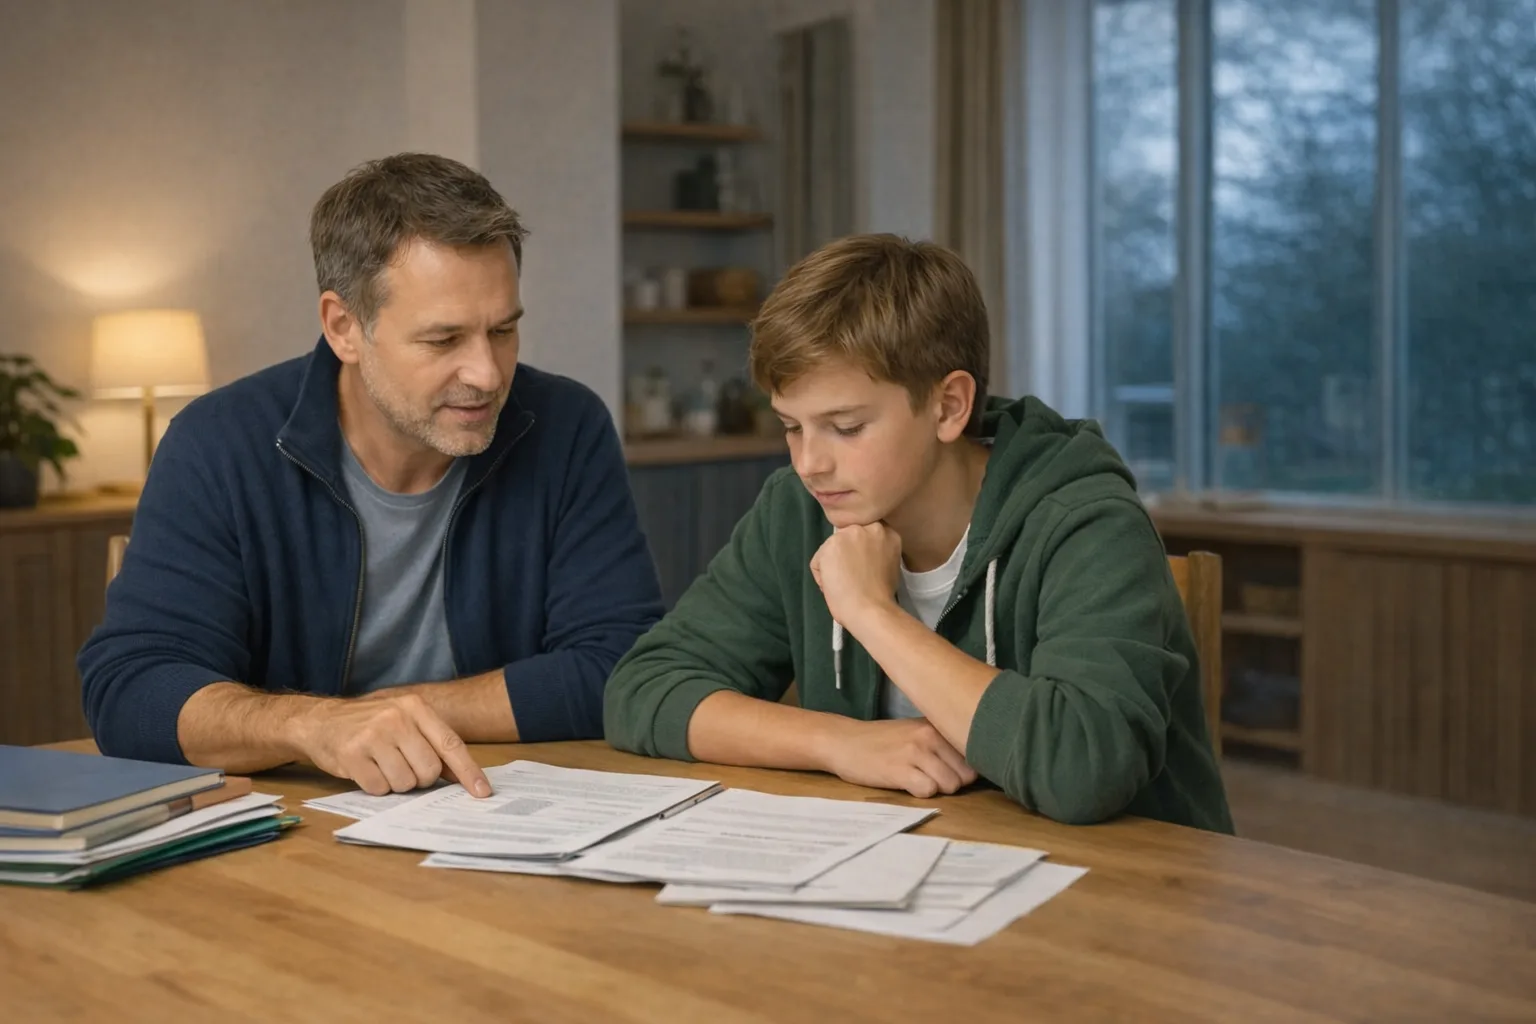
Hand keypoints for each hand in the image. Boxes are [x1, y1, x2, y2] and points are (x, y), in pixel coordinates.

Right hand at [287, 692, 491, 797]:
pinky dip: (375, 786)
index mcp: (416, 708)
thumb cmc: (370, 725)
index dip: (469, 772)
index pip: (451, 745)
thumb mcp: (405, 722)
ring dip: (395, 783)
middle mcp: (396, 718)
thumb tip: (464, 777)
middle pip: (429, 770)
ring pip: (405, 783)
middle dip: (419, 779)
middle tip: (402, 767)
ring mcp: (373, 735)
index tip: (482, 792)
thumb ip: (433, 745)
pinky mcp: (352, 755)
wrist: (320, 721)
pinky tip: (365, 770)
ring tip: (380, 765)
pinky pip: (379, 788)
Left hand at [809, 523, 902, 627]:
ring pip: (831, 549)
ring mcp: (848, 534)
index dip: (860, 552)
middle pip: (847, 539)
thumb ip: (877, 552)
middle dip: (846, 555)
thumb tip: (861, 557)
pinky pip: (818, 562)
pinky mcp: (830, 546)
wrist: (871, 608)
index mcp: (886, 532)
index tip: (861, 567)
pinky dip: (822, 577)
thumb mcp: (888, 563)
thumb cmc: (882, 594)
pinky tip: (834, 587)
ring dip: (833, 565)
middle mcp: (867, 527)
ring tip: (843, 584)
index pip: (864, 535)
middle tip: (852, 576)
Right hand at [818, 718, 977, 797]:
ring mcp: (915, 752)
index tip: (949, 771)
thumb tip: (977, 766)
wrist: (843, 741)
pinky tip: (905, 784)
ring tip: (915, 778)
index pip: (974, 755)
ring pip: (951, 785)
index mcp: (937, 725)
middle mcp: (930, 735)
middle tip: (927, 776)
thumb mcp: (916, 732)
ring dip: (936, 788)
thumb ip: (943, 744)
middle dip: (951, 782)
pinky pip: (929, 791)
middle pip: (966, 775)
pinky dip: (920, 793)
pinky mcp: (900, 770)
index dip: (965, 770)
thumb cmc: (881, 741)